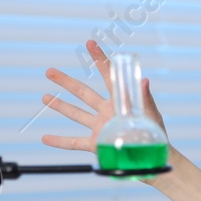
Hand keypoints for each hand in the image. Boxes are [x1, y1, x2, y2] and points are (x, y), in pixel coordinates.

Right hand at [38, 39, 168, 152]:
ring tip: (45, 97)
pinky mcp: (96, 144)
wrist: (154, 157)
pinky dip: (60, 141)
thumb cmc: (156, 134)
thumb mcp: (150, 114)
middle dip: (66, 82)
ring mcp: (100, 127)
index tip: (90, 43)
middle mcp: (106, 112)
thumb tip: (143, 80)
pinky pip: (74, 143)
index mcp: (119, 101)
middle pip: (83, 93)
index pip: (107, 76)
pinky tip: (45, 138)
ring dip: (60, 106)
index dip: (99, 59)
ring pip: (76, 114)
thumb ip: (145, 98)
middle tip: (49, 71)